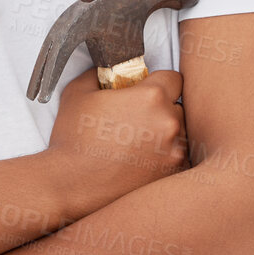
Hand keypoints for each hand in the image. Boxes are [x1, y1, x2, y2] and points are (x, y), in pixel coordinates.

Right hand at [45, 68, 187, 206]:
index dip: (159, 83)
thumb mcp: (78, 92)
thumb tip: (108, 70)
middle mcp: (169, 121)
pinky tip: (143, 160)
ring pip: (181, 133)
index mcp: (151, 96)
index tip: (146, 92)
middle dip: (164, 110)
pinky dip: (165, 157)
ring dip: (167, 134)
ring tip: (141, 143)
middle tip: (139, 119)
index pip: (174, 79)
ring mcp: (174, 150)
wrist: (71, 184)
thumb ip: (98, 74)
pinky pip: (178, 158)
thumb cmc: (73, 139)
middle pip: (179, 106)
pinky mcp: (171, 173)